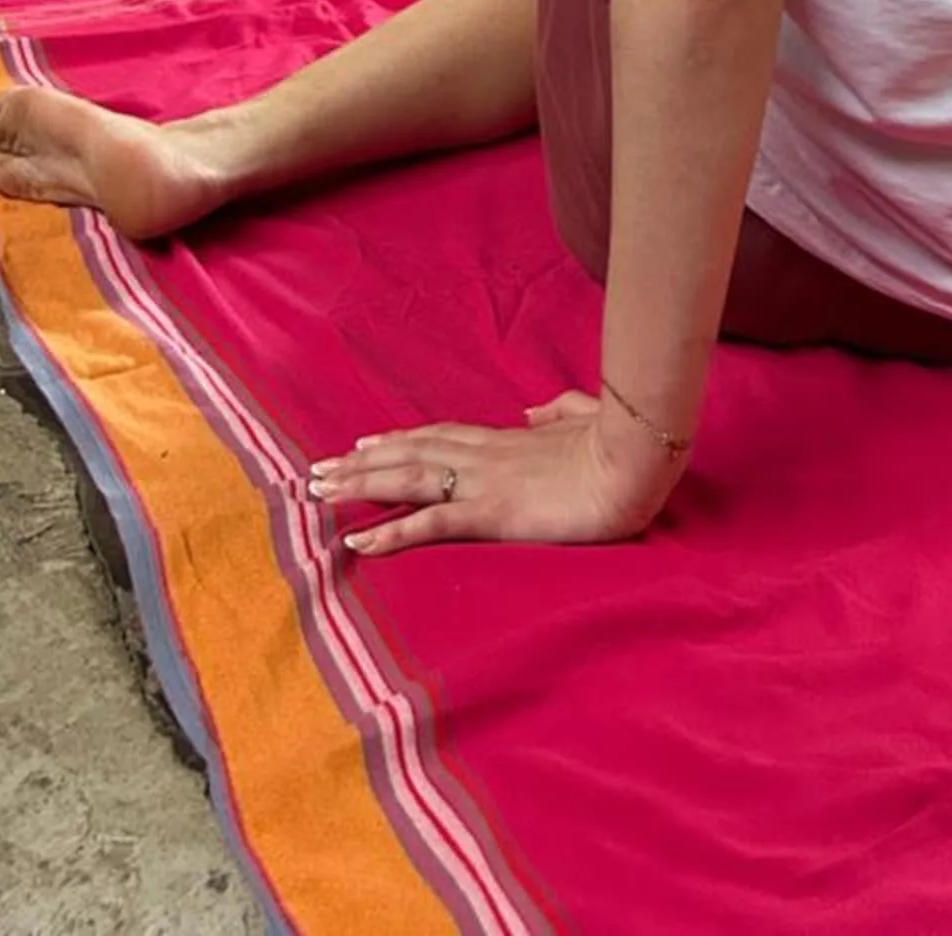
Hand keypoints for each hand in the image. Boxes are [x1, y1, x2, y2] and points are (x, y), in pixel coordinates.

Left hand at [311, 392, 673, 554]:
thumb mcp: (584, 417)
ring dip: (359, 486)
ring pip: (407, 478)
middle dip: (360, 463)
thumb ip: (555, 411)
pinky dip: (390, 529)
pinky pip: (430, 521)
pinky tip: (359, 539)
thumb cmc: (619, 443)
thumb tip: (530, 412)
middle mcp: (485, 454)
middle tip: (316, 472)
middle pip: (409, 453)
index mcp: (506, 438)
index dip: (397, 440)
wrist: (635, 461)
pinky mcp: (492, 511)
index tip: (361, 444)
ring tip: (319, 495)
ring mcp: (484, 481)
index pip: (438, 435)